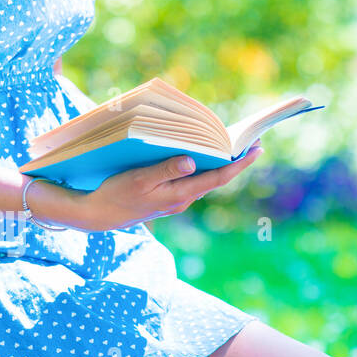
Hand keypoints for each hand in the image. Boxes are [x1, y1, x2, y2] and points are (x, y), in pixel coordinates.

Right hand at [28, 142, 262, 231]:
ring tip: (234, 145)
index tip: (256, 150)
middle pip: (216, 178)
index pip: (218, 177)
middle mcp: (184, 199)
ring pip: (205, 179)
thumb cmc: (117, 193)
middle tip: (253, 142)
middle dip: (235, 161)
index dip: (239, 164)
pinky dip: (202, 167)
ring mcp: (177, 200)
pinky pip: (192, 180)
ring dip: (220, 163)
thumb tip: (191, 161)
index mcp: (180, 194)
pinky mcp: (168, 197)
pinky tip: (204, 155)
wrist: (100, 214)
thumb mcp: (139, 179)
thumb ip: (165, 169)